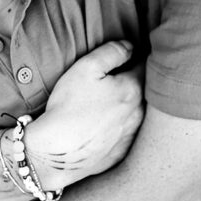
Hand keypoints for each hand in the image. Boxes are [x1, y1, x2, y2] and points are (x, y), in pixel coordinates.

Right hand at [25, 41, 143, 189]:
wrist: (56, 154)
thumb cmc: (69, 107)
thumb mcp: (86, 68)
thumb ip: (112, 52)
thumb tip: (130, 47)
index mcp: (133, 89)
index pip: (144, 66)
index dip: (135, 59)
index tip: (127, 56)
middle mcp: (138, 113)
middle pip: (142, 91)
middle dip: (133, 82)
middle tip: (114, 78)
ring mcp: (131, 135)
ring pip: (136, 113)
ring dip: (126, 105)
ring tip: (105, 102)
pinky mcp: (121, 152)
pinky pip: (125, 133)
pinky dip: (118, 126)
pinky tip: (101, 124)